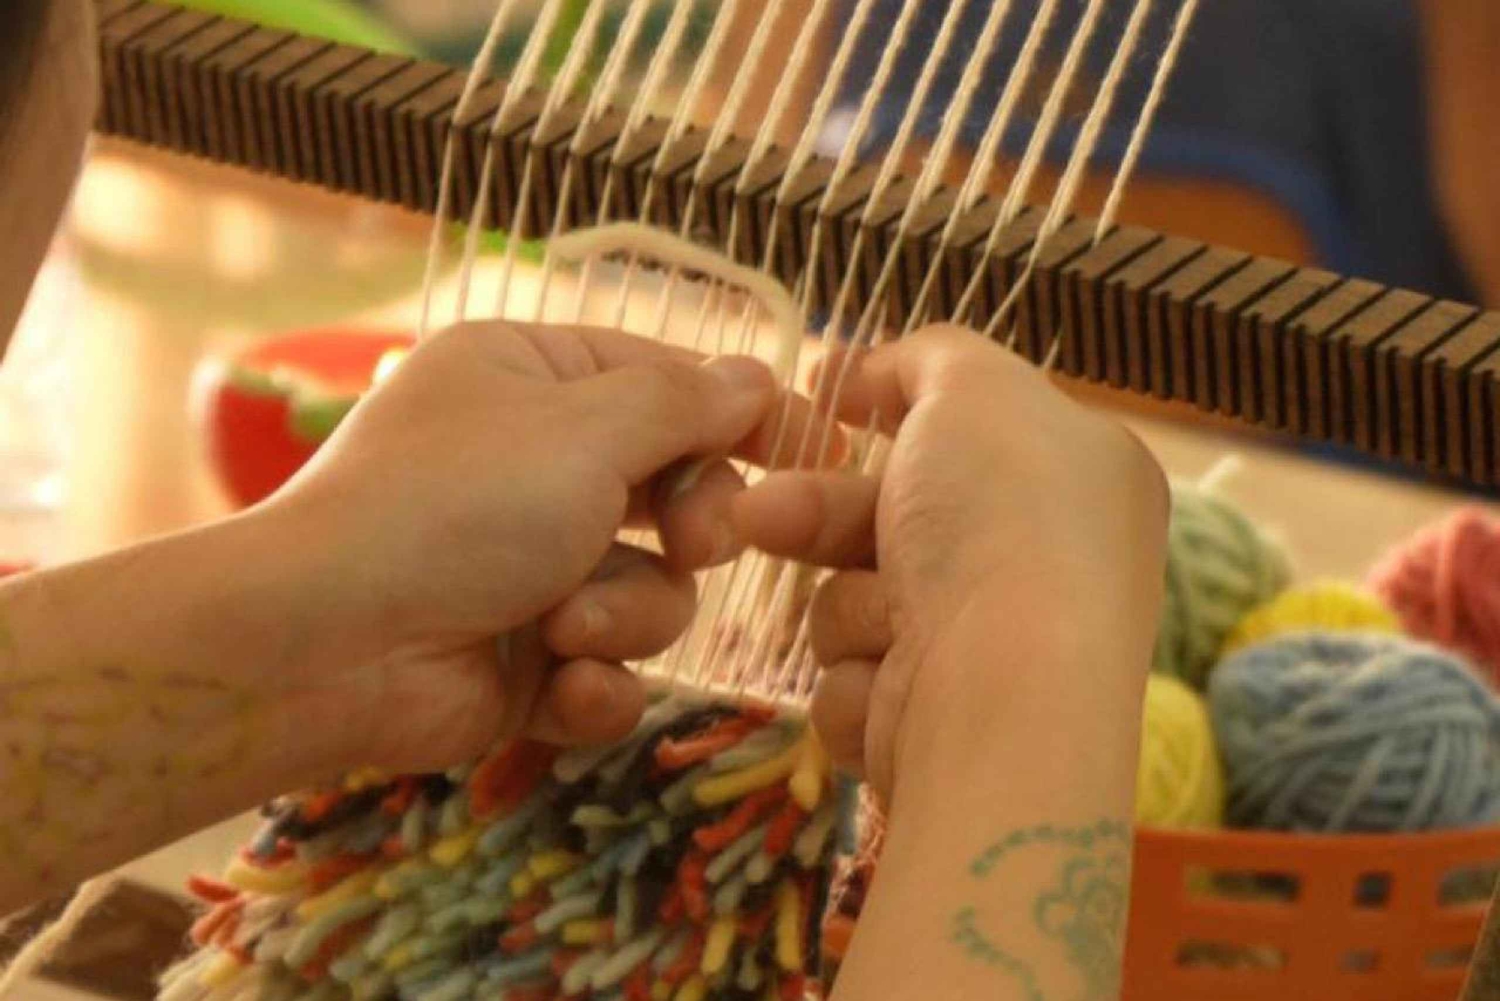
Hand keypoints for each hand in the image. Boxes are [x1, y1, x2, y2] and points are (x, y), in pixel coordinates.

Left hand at [256, 321, 820, 773]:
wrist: (330, 646)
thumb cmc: (457, 504)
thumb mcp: (583, 428)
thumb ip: (687, 403)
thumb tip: (759, 376)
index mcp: (531, 381)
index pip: (663, 382)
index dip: (738, 415)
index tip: (808, 447)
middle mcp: (533, 467)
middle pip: (674, 491)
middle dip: (689, 526)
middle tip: (692, 541)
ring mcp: (530, 567)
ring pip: (654, 591)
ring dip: (627, 613)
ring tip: (571, 626)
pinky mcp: (528, 660)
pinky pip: (610, 670)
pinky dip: (595, 685)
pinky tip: (562, 687)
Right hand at [733, 326, 1167, 802]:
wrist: (1002, 697)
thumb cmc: (1000, 523)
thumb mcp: (975, 388)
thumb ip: (931, 356)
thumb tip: (878, 372)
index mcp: (1079, 480)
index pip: (968, 432)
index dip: (891, 413)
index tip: (826, 400)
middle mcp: (1044, 566)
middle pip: (892, 519)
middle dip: (818, 516)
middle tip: (757, 515)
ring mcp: (993, 655)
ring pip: (859, 604)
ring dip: (851, 610)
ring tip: (884, 626)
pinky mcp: (942, 729)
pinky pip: (858, 681)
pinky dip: (862, 683)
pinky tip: (894, 691)